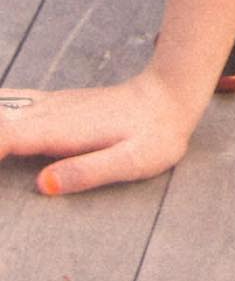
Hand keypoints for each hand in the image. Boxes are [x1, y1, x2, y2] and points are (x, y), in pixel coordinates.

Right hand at [0, 67, 198, 195]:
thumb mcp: (131, 162)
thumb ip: (87, 172)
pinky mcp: (51, 105)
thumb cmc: (155, 135)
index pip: (2, 138)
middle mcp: (47, 113)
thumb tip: (42, 184)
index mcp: (59, 130)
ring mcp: (48, 105)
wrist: (170, 96)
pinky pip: (7, 105)